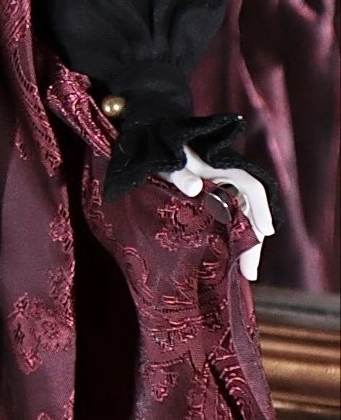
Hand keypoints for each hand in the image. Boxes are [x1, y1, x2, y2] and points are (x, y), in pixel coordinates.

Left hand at [159, 145, 274, 281]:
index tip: (266, 232)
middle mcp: (230, 181)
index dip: (260, 209)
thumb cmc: (164, 152)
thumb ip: (180, 174)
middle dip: (253, 242)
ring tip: (245, 273)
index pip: (251, 187)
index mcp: (225, 167)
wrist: (153, 146)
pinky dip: (232, 240)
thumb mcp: (170, 162)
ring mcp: (223, 193)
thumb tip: (194, 188)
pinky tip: (231, 259)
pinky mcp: (213, 203)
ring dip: (245, 245)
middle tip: (250, 272)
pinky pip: (230, 223)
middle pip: (250, 212)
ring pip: (242, 221)